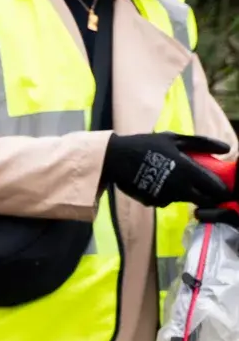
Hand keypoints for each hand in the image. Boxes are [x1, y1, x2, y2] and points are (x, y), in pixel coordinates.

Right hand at [103, 133, 232, 208]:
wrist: (113, 159)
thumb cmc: (145, 145)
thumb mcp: (173, 138)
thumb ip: (202, 143)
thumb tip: (227, 149)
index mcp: (189, 171)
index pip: (216, 188)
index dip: (222, 189)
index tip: (222, 186)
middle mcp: (180, 188)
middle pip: (203, 200)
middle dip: (206, 195)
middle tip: (201, 186)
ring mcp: (166, 197)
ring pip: (185, 200)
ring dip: (185, 193)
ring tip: (174, 179)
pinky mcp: (154, 202)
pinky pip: (167, 201)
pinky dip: (167, 195)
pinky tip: (159, 183)